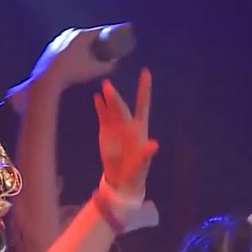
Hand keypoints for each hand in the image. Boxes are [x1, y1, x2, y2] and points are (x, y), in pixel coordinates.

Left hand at [31, 26, 119, 88]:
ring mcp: (58, 40)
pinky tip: (74, 61)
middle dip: (96, 42)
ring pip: (75, 41)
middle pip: (87, 35)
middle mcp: (70, 33)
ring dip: (83, 47)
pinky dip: (72, 52)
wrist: (48, 78)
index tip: (115, 38)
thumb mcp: (94, 70)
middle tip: (103, 49)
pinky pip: (65, 47)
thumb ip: (108, 66)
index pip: (100, 30)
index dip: (109, 34)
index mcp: (82, 34)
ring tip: (89, 57)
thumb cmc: (72, 72)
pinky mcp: (50, 48)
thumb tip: (115, 64)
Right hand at [94, 70, 158, 201]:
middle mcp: (128, 124)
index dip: (144, 89)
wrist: (122, 179)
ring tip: (103, 86)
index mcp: (140, 128)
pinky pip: (103, 115)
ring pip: (112, 108)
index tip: (145, 72)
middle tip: (107, 86)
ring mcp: (116, 126)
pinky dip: (100, 106)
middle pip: (122, 107)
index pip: (143, 104)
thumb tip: (154, 145)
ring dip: (108, 98)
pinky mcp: (106, 131)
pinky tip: (96, 97)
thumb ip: (147, 153)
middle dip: (116, 97)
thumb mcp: (142, 163)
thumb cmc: (136, 171)